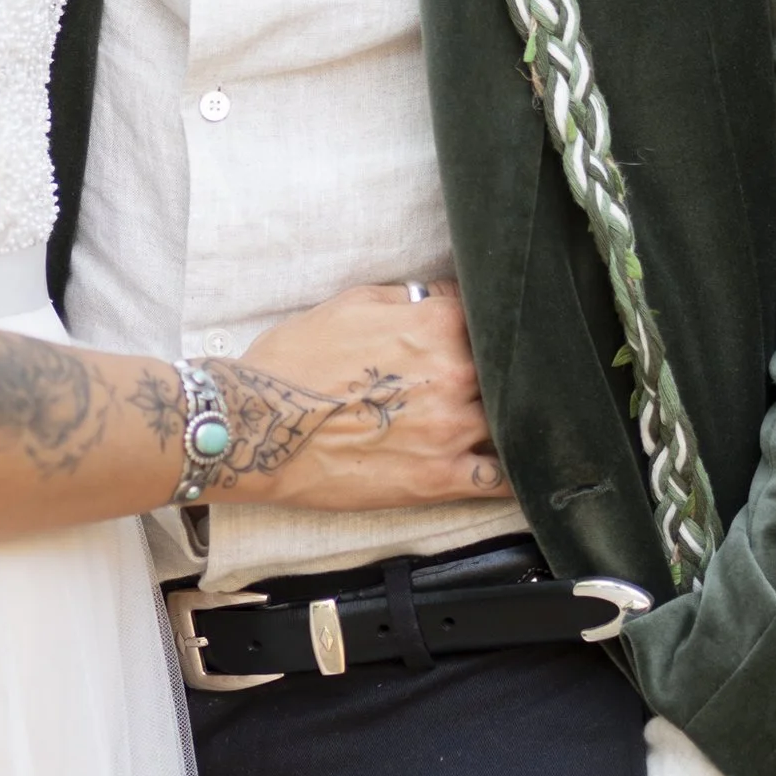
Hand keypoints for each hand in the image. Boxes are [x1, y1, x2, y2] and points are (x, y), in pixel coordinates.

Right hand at [228, 280, 511, 516]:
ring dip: (511, 418)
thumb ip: (407, 298)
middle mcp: (455, 375)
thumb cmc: (293, 364)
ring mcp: (452, 430)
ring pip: (512, 421)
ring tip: (505, 421)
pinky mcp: (440, 479)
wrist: (257, 426)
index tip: (483, 335)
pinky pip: (501, 479)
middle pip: (508, 370)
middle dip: (501, 372)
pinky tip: (518, 468)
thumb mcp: (348, 304)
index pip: (490, 317)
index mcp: (436, 325)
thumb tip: (443, 295)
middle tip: (489, 379)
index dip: (487, 326)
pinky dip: (515, 473)